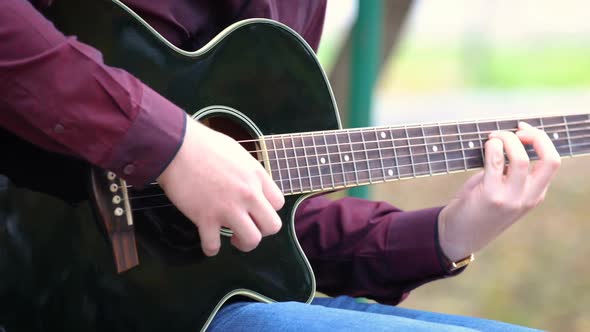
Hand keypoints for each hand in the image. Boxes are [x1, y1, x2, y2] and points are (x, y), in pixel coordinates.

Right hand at [156, 114, 284, 255]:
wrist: (176, 147)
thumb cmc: (204, 145)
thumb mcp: (238, 154)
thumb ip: (248, 173)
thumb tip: (250, 184)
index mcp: (257, 176)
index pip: (279, 203)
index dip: (268, 209)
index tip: (255, 209)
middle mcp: (248, 194)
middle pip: (272, 226)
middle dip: (262, 230)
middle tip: (247, 226)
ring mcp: (228, 208)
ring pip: (252, 241)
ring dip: (243, 243)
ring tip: (232, 237)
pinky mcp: (206, 218)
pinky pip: (213, 246)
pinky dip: (211, 248)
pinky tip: (208, 242)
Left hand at [437, 121, 560, 260]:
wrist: (458, 235)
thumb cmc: (477, 208)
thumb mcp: (503, 192)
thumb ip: (510, 173)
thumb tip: (506, 141)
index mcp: (535, 194)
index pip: (552, 161)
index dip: (541, 139)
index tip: (523, 130)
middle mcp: (528, 197)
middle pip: (549, 160)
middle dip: (535, 136)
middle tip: (514, 130)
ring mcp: (511, 199)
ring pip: (521, 159)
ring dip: (507, 139)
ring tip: (493, 137)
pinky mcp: (491, 196)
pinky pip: (496, 162)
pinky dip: (493, 147)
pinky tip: (486, 145)